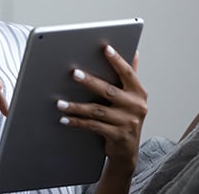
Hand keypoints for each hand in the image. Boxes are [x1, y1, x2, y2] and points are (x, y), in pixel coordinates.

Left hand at [57, 46, 146, 172]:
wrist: (127, 151)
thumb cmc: (125, 118)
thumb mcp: (131, 97)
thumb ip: (130, 76)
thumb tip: (135, 52)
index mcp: (139, 92)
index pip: (128, 73)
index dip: (117, 60)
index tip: (105, 48)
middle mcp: (136, 106)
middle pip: (109, 90)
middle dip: (90, 81)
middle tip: (73, 73)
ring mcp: (127, 122)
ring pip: (97, 110)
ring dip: (76, 106)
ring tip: (60, 102)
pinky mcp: (117, 136)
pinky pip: (93, 126)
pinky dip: (77, 121)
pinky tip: (64, 118)